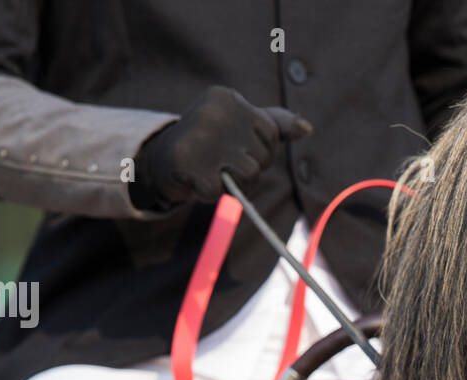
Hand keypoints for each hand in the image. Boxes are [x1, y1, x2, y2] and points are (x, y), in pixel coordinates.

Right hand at [131, 86, 310, 209]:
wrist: (159, 161)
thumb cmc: (208, 145)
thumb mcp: (240, 127)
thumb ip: (274, 125)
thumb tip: (307, 128)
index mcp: (228, 98)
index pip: (270, 135)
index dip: (259, 151)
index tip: (232, 148)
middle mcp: (214, 111)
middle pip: (261, 157)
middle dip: (246, 169)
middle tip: (218, 162)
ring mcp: (200, 136)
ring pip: (249, 175)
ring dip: (233, 184)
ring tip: (211, 172)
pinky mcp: (188, 163)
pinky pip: (220, 192)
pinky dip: (209, 194)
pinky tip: (196, 180)